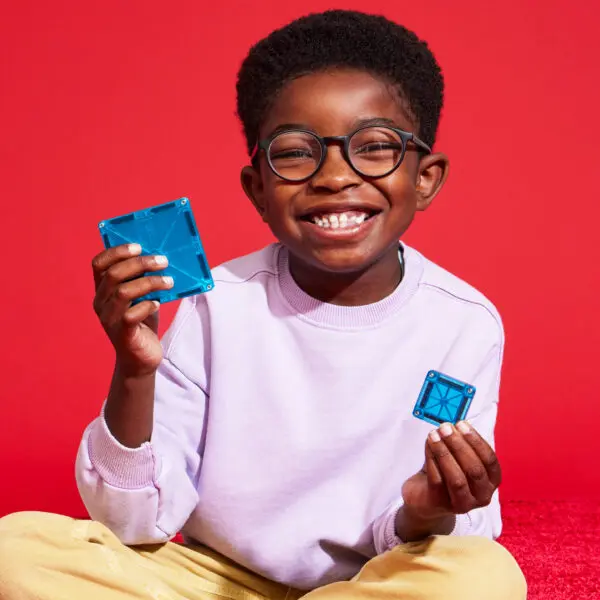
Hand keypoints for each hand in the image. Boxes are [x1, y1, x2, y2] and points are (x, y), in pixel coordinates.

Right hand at [92, 243, 173, 376]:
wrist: (142, 358)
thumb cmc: (143, 322)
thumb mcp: (142, 296)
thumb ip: (143, 279)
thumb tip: (160, 256)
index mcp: (102, 290)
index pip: (99, 264)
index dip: (116, 252)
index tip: (138, 246)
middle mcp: (101, 303)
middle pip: (114, 275)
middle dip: (140, 264)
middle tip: (163, 261)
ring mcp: (109, 319)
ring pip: (124, 292)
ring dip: (149, 282)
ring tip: (169, 281)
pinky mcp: (123, 334)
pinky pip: (132, 315)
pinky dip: (147, 305)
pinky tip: (159, 303)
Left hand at [402, 421, 501, 521]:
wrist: (423, 497)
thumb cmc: (444, 472)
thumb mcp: (455, 457)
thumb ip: (457, 443)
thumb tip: (451, 426)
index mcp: (491, 481)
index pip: (490, 461)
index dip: (476, 441)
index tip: (462, 425)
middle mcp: (482, 495)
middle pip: (475, 470)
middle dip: (459, 445)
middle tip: (445, 427)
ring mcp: (462, 504)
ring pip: (457, 479)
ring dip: (444, 453)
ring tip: (433, 435)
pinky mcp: (441, 504)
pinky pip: (437, 480)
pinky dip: (432, 460)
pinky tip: (428, 446)